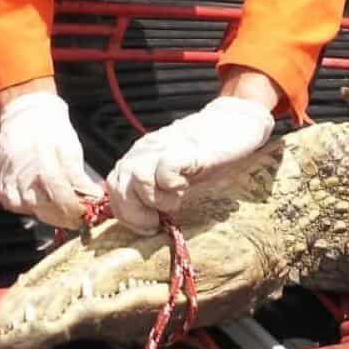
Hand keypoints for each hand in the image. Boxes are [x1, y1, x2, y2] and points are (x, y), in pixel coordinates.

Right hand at [0, 88, 101, 228]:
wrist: (25, 116)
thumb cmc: (50, 130)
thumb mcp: (71, 150)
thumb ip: (79, 178)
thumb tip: (92, 197)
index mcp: (44, 166)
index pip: (62, 200)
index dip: (77, 210)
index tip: (87, 213)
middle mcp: (24, 178)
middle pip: (47, 211)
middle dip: (66, 217)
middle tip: (78, 215)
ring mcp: (10, 183)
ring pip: (32, 212)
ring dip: (50, 214)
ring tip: (62, 207)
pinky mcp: (2, 185)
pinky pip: (17, 207)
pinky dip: (31, 208)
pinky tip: (42, 200)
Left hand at [106, 94, 275, 233]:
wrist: (235, 122)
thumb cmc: (207, 153)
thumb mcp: (174, 174)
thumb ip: (154, 190)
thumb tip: (144, 222)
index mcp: (139, 157)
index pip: (113, 188)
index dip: (126, 213)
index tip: (147, 226)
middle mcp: (144, 150)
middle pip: (119, 187)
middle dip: (136, 213)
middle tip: (159, 222)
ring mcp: (163, 147)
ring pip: (137, 179)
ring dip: (155, 200)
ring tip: (175, 201)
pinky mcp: (185, 148)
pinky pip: (164, 171)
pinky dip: (172, 185)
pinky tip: (185, 185)